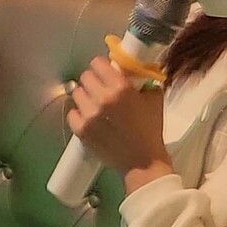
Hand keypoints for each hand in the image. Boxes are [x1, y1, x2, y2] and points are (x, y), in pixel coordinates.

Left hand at [66, 56, 169, 176]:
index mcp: (121, 88)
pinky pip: (72, 113)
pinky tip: (91, 120)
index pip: (97, 63)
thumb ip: (141, 82)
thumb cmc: (150, 132)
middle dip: (94, 82)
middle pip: (85, 76)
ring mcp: (89, 115)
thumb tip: (129, 71)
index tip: (106, 74)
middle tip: (102, 92)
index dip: (102, 68)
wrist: (143, 163)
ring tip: (97, 108)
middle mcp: (103, 98)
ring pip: (77, 93)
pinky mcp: (81, 130)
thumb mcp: (154, 100)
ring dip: (86, 98)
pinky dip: (80, 115)